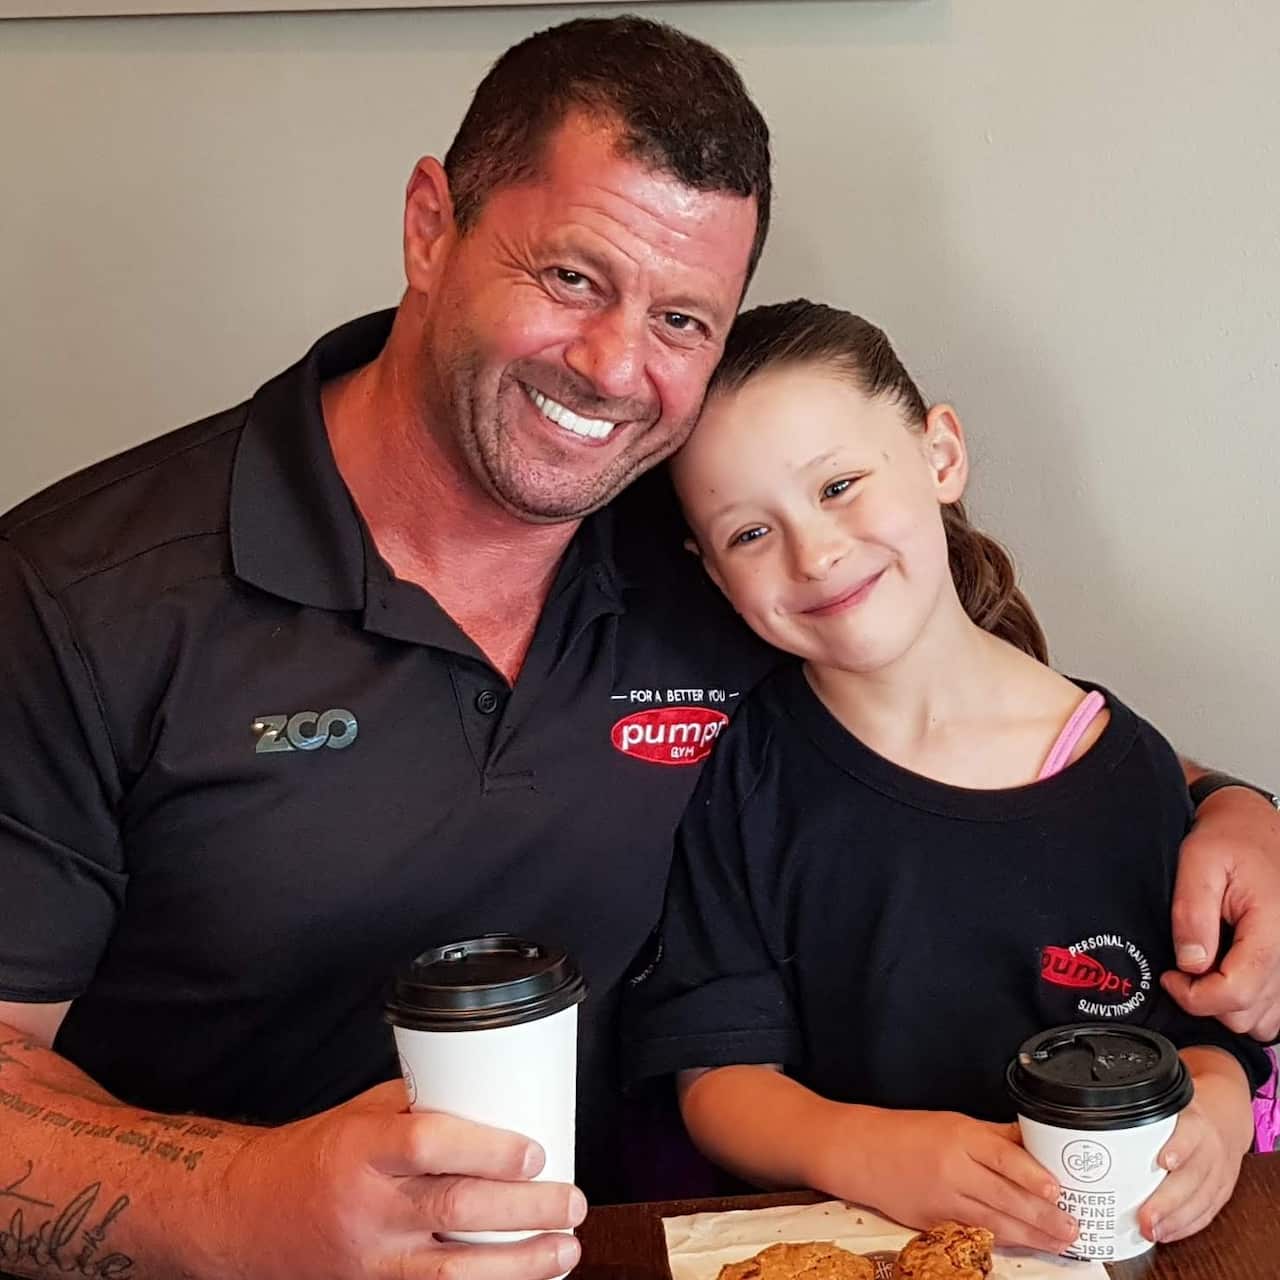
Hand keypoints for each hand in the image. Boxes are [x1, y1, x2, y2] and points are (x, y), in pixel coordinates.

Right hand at [210, 1081, 585, 1279]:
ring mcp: (371, 1259)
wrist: (247, 1215)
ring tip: (565, 1251)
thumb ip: (422, 1110)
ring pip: (453, 1270)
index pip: (429, 1145)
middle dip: (524, 1209)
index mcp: (363, 1149)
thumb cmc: (314, 1154)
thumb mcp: (361, 1114)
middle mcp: (368, 1207)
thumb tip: (494, 1097)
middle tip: (571, 1202)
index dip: (487, 1149)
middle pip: (455, 1208)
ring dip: (519, 1264)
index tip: (535, 1152)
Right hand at [837, 1110, 1077, 1253]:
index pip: (1003, 1157)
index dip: (1032, 1176)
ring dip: (1032, 1235)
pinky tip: (1024, 1246)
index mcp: (959, 1136)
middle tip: (1073, 1227)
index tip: (1058, 1190)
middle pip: (1005, 1196)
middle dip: (1043, 1216)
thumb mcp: (952, 1122)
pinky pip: (975, 1234)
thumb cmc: (906, 1132)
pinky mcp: (934, 1223)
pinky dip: (1003, 1242)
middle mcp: (953, 1168)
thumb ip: (994, 1136)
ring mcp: (943, 1200)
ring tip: (1060, 1242)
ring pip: (995, 1222)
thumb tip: (1034, 1141)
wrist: (861, 1152)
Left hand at [1138, 1092, 1244, 1243]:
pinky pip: (1206, 1214)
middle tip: (1145, 1217)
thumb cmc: (1185, 1118)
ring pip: (1201, 1201)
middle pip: (1192, 1178)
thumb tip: (1094, 1127)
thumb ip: (1140, 1117)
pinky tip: (1167, 1233)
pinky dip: (1186, 1227)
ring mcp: (1219, 1174)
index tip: (1163, 1162)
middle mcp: (1210, 1150)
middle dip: (1168, 1202)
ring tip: (1151, 1232)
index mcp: (1195, 1124)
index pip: (1190, 1135)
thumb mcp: (1167, 1108)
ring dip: (1175, 1221)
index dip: (1179, 1148)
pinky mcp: (1221, 1193)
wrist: (1225, 1122)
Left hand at [1164, 788, 1279, 1038]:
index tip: (1170, 975)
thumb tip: (1190, 962)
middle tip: (1184, 968)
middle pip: (1247, 1015)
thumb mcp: (1198, 862)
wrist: (1254, 827)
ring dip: (1228, 1006)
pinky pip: (1275, 1011)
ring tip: (1206, 969)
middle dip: (1207, 1000)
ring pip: (1263, 1021)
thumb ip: (1192, 913)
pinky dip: (1249, 1004)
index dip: (1193, 995)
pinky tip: (1225, 973)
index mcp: (1271, 929)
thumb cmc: (1229, 839)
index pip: (1235, 992)